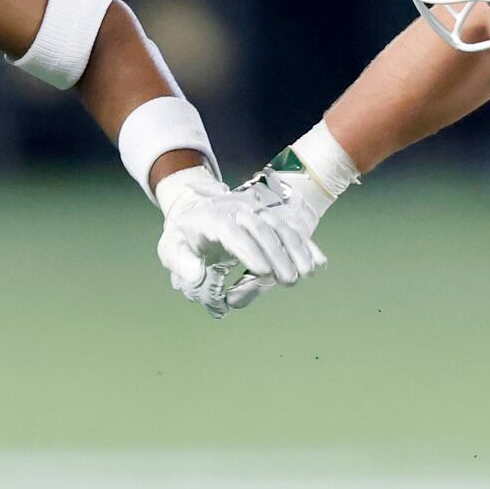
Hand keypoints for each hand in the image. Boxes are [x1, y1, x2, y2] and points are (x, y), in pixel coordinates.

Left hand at [154, 164, 323, 317]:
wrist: (194, 207)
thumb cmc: (183, 235)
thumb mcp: (170, 248)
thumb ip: (181, 262)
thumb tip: (195, 275)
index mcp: (211, 218)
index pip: (231, 231)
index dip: (248, 250)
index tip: (262, 271)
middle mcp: (237, 211)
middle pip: (261, 229)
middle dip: (277, 254)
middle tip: (287, 280)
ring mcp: (256, 213)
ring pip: (280, 227)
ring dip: (296, 251)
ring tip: (305, 273)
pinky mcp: (269, 219)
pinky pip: (291, 230)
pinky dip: (306, 246)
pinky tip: (318, 263)